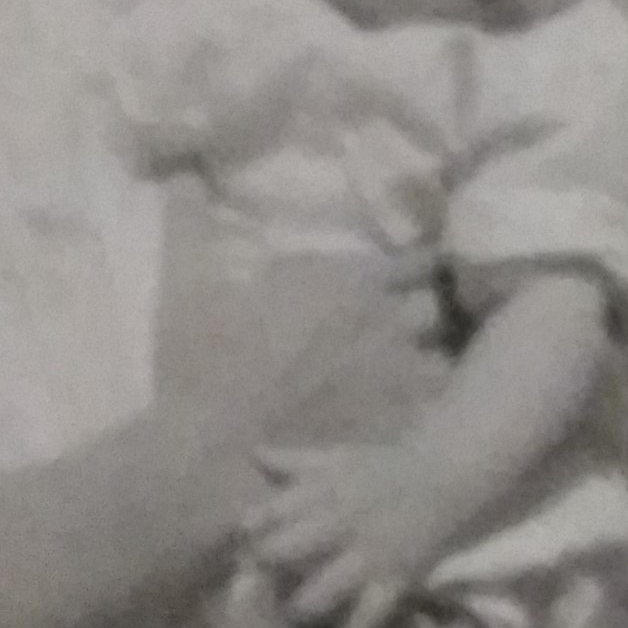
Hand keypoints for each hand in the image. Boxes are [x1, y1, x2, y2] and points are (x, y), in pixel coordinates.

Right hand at [154, 191, 444, 466]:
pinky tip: (412, 415)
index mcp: (347, 283)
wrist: (209, 454)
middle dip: (429, 308)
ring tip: (415, 369)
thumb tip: (182, 173)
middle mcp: (385, 325)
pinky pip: (436, 412)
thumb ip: (189, 221)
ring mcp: (398, 382)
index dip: (421, 261)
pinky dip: (428, 409)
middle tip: (411, 319)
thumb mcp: (185, 285)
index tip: (416, 266)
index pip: (419, 256)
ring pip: (445, 359)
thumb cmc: (200, 367)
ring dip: (432, 358)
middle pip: (439, 305)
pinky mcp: (397, 432)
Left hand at [241, 438, 454, 627]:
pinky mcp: (395, 581)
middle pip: (290, 550)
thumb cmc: (384, 470)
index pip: (275, 511)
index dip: (250, 530)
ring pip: (324, 590)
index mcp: (325, 491)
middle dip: (266, 571)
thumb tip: (253, 454)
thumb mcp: (339, 459)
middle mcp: (343, 523)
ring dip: (300, 608)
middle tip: (248, 588)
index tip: (237, 546)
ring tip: (288, 619)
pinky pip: (368, 616)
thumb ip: (295, 462)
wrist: (445, 479)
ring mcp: (369, 555)